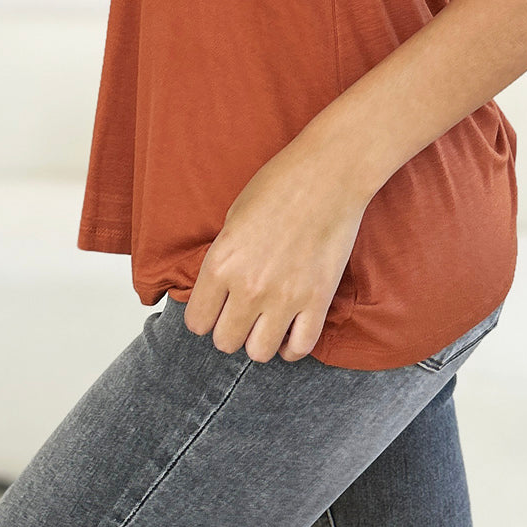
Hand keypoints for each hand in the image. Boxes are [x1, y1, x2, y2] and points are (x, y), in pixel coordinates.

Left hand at [183, 137, 369, 363]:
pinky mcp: (318, 300)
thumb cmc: (281, 183)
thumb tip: (221, 288)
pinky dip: (292, 346)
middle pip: (225, 342)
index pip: (197, 322)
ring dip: (260, 340)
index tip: (215, 309)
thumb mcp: (234, 215)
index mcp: (222, 262)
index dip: (205, 317)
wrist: (329, 173)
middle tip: (242, 313)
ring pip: (259, 353)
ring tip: (266, 322)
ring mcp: (285, 297)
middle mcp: (249, 286)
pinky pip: (300, 347)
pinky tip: (290, 331)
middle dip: (231, 329)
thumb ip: (225, 257)